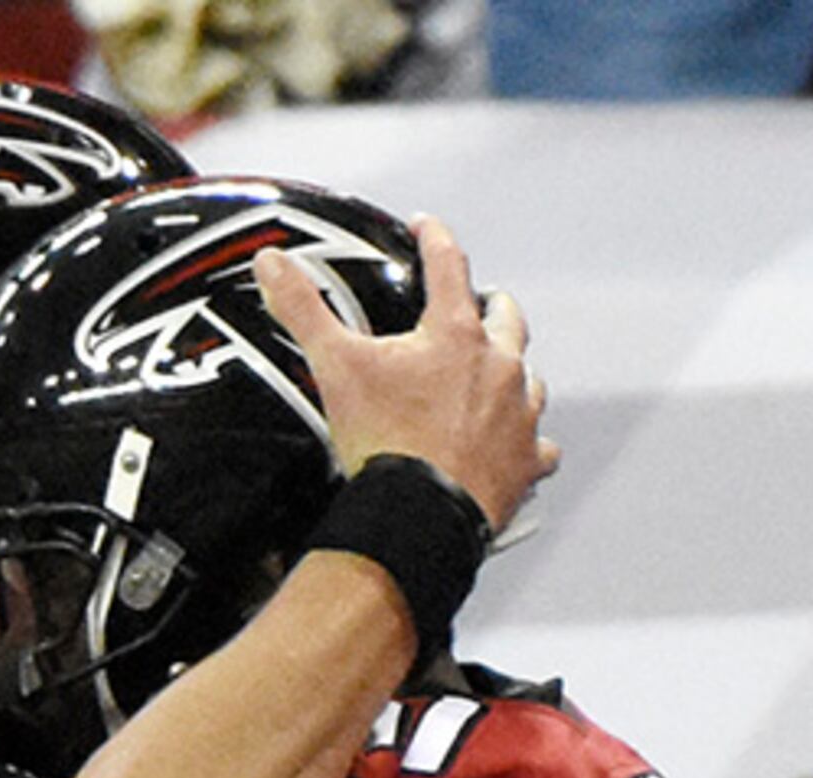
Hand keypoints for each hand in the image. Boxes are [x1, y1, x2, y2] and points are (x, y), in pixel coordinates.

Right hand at [260, 216, 558, 532]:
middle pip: (507, 318)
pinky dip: (530, 444)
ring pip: (529, 380)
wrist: (417, 515)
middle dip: (493, 306)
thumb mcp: (335, 367)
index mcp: (455, 335)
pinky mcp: (525, 463)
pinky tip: (520, 447)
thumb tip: (273, 264)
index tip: (425, 227)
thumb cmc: (384, 442)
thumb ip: (304, 310)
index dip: (434, 238)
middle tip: (480, 303)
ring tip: (498, 375)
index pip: (449, 265)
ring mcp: (518, 416)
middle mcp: (499, 368)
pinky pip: (540, 447)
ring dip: (513, 373)